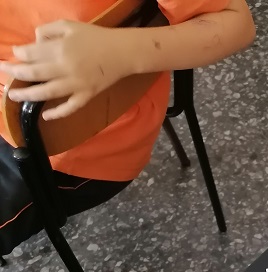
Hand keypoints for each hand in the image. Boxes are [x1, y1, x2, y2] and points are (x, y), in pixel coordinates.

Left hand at [0, 20, 132, 119]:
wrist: (122, 52)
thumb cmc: (96, 37)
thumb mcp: (69, 26)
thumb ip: (48, 30)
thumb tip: (34, 43)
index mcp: (60, 48)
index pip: (30, 53)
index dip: (18, 53)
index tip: (15, 53)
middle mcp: (64, 68)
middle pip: (33, 73)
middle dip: (14, 73)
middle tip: (2, 73)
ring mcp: (76, 85)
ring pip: (46, 93)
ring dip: (27, 95)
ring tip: (13, 96)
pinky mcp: (86, 95)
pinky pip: (70, 107)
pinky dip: (57, 113)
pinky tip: (45, 116)